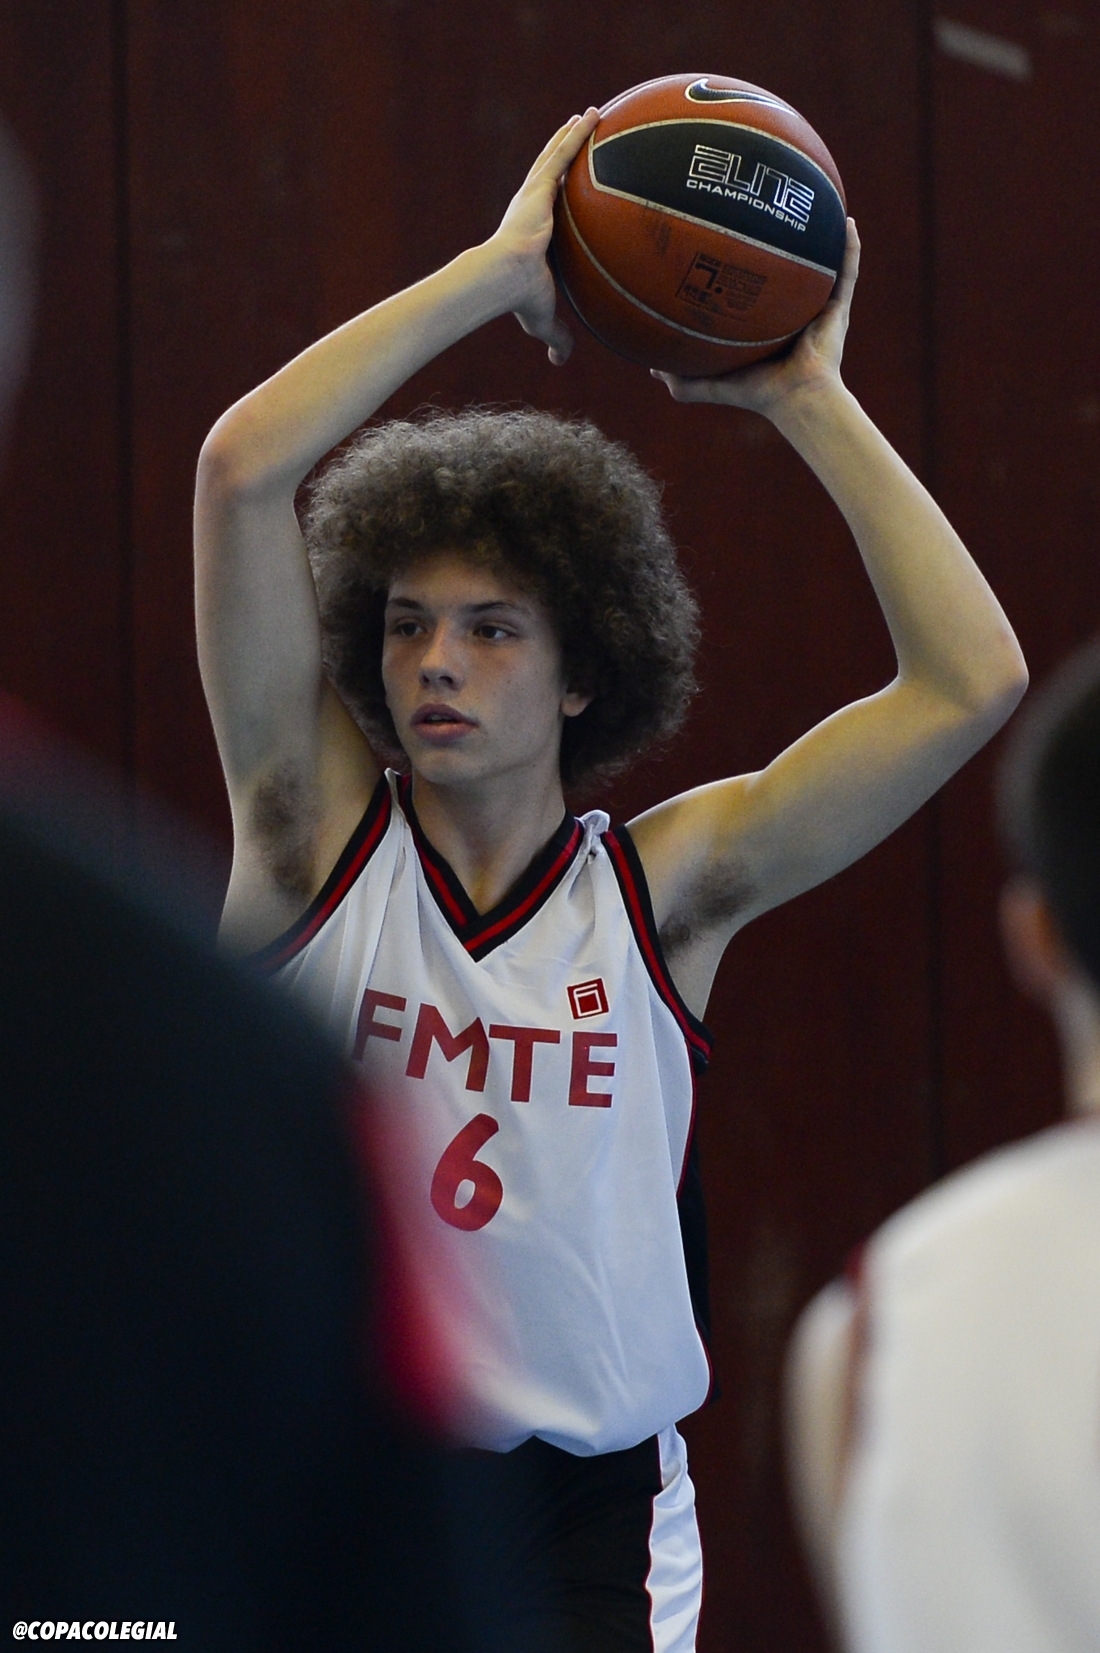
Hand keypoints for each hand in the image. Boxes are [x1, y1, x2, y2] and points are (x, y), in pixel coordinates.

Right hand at [490, 108, 599, 364]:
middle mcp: (532, 206)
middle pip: (551, 172)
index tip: (565, 184)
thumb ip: (556, 334)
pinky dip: (579, 133)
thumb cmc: (518, 298)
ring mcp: (536, 193)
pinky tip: (594, 115)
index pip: (548, 208)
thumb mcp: (543, 317)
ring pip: (558, 155)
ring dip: (574, 135)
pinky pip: (565, 152)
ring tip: (591, 115)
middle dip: (564, 152)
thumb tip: (560, 362)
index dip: (556, 193)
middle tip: (579, 134)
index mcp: (531, 231)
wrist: (504, 278)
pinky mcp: (540, 186)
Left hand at [652, 219, 859, 416]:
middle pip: (786, 271)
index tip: (729, 239)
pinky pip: (846, 272)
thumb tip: (650, 367)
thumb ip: (681, 378)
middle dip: (780, 242)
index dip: (745, 267)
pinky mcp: (838, 310)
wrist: (794, 399)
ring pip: (820, 264)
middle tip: (768, 210)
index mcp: (767, 325)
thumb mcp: (710, 383)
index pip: (755, 290)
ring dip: (820, 235)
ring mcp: (817, 309)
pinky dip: (850, 247)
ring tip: (813, 203)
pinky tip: (849, 220)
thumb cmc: (756, 394)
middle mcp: (793, 313)